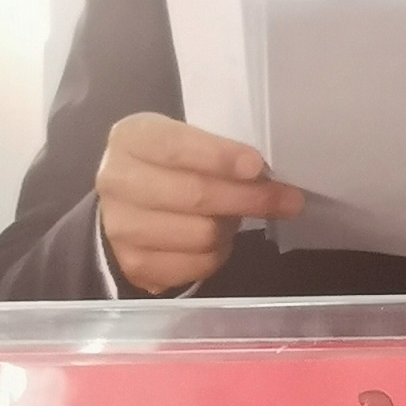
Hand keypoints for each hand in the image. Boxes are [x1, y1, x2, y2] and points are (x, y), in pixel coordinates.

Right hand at [98, 114, 303, 296]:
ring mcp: (120, 227)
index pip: (176, 147)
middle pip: (194, 195)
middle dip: (247, 198)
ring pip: (199, 235)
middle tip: (288, 199)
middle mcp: (117, 182)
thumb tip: (266, 176)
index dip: (219, 157)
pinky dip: (217, 254)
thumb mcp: (185, 141)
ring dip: (230, 228)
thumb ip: (216, 152)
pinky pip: (195, 266)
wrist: (126, 203)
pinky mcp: (134, 265)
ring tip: (234, 217)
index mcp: (131, 139)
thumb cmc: (168, 165)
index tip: (257, 166)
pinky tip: (216, 240)